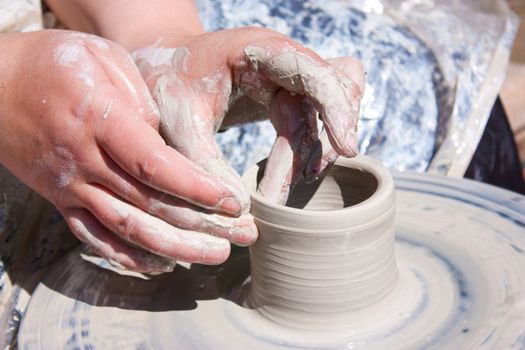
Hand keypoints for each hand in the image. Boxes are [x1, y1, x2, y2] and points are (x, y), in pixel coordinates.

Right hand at [0, 30, 255, 272]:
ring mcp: (71, 187)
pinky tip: (162, 266)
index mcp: (100, 122)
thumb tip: (167, 142)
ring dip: (176, 248)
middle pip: (151, 204)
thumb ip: (140, 101)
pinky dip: (128, 256)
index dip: (196, 188)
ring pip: (128, 229)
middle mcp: (86, 163)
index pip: (155, 165)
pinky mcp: (61, 200)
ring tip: (216, 256)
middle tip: (245, 234)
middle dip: (203, 224)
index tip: (232, 202)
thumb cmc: (54, 63)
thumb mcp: (104, 58)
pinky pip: (95, 238)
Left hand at [132, 27, 364, 203]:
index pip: (315, 70)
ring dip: (321, 145)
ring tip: (299, 181)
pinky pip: (316, 118)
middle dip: (323, 139)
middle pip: (332, 91)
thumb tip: (241, 212)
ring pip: (330, 107)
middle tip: (301, 181)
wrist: (161, 70)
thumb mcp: (178, 122)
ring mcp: (287, 76)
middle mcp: (282, 59)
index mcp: (259, 51)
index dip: (337, 106)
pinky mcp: (285, 95)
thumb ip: (204, 164)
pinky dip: (312, 145)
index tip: (347, 149)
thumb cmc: (167, 83)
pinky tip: (297, 172)